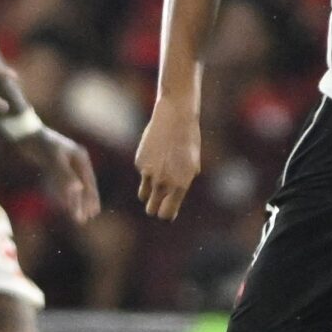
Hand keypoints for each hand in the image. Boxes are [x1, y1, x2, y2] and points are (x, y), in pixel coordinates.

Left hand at [20, 128, 100, 223]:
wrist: (26, 133)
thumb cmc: (41, 143)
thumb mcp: (54, 158)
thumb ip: (65, 174)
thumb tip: (78, 189)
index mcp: (80, 157)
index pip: (88, 181)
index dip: (91, 197)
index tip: (93, 213)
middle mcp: (76, 161)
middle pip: (82, 186)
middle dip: (83, 203)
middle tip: (84, 220)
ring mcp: (66, 164)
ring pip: (73, 187)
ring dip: (74, 202)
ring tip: (77, 217)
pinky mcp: (55, 167)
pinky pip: (62, 185)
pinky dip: (64, 196)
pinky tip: (64, 206)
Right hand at [135, 102, 201, 219]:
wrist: (175, 117)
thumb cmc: (188, 141)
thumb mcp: (192, 165)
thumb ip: (182, 184)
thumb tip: (173, 199)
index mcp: (180, 185)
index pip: (167, 214)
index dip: (167, 214)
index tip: (167, 210)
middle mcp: (163, 183)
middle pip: (152, 209)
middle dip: (155, 208)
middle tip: (159, 202)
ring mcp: (149, 173)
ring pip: (143, 195)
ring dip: (149, 192)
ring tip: (157, 179)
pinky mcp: (139, 162)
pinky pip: (142, 174)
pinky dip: (147, 169)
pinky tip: (155, 154)